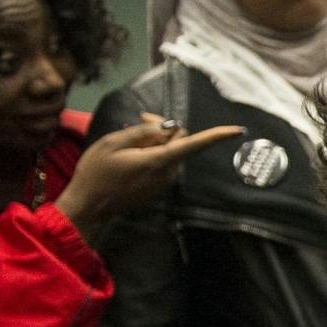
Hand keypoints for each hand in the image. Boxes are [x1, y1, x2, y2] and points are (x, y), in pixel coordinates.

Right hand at [55, 113, 242, 242]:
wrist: (88, 206)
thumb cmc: (96, 173)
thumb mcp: (113, 143)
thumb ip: (143, 132)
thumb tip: (167, 127)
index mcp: (159, 161)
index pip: (193, 144)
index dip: (216, 135)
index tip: (237, 129)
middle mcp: (168, 174)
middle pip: (180, 140)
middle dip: (164, 128)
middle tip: (140, 120)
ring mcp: (165, 183)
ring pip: (172, 151)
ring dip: (157, 141)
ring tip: (130, 140)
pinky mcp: (159, 188)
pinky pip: (164, 164)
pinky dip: (153, 154)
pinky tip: (131, 155)